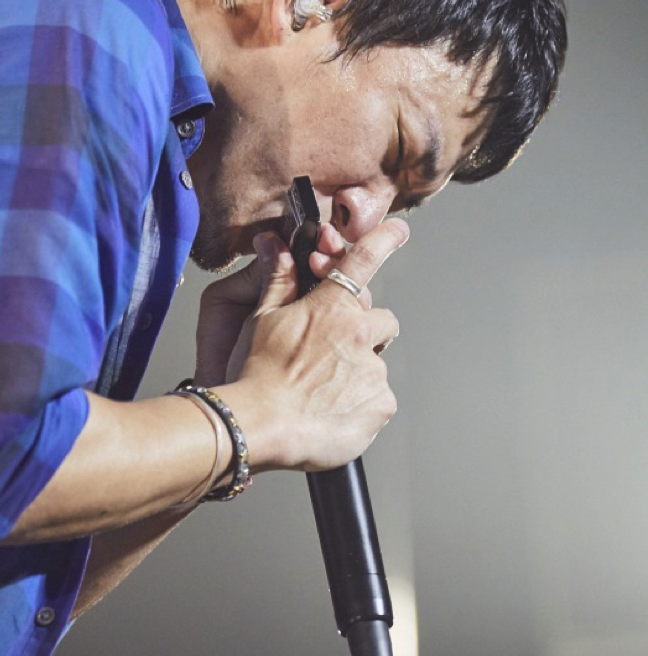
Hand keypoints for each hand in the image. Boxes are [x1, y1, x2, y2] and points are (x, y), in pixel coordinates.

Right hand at [214, 218, 407, 472]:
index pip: (364, 261)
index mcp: (332, 308)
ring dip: (360, 373)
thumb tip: (278, 248)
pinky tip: (334, 412)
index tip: (399, 231)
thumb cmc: (256, 374)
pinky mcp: (381, 404)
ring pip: (378, 365)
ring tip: (325, 393)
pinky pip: (380, 400)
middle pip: (383, 322)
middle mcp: (360, 334)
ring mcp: (374, 371)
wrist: (261, 425)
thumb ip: (279, 283)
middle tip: (335, 354)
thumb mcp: (260, 320)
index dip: (383, 240)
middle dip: (366, 332)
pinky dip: (362, 406)